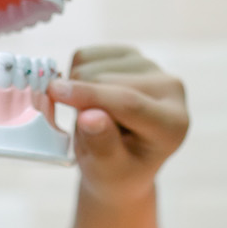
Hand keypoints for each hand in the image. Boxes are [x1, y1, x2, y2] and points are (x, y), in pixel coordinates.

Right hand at [48, 45, 188, 202]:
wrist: (121, 165)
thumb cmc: (115, 173)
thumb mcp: (107, 171)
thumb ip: (102, 145)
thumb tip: (89, 117)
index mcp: (172, 123)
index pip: (129, 103)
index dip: (90, 96)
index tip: (53, 92)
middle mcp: (170, 89)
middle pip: (106, 80)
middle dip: (79, 100)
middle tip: (76, 128)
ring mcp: (151, 66)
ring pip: (92, 65)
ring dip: (76, 91)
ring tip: (88, 118)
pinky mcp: (130, 54)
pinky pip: (86, 55)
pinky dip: (74, 76)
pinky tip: (88, 99)